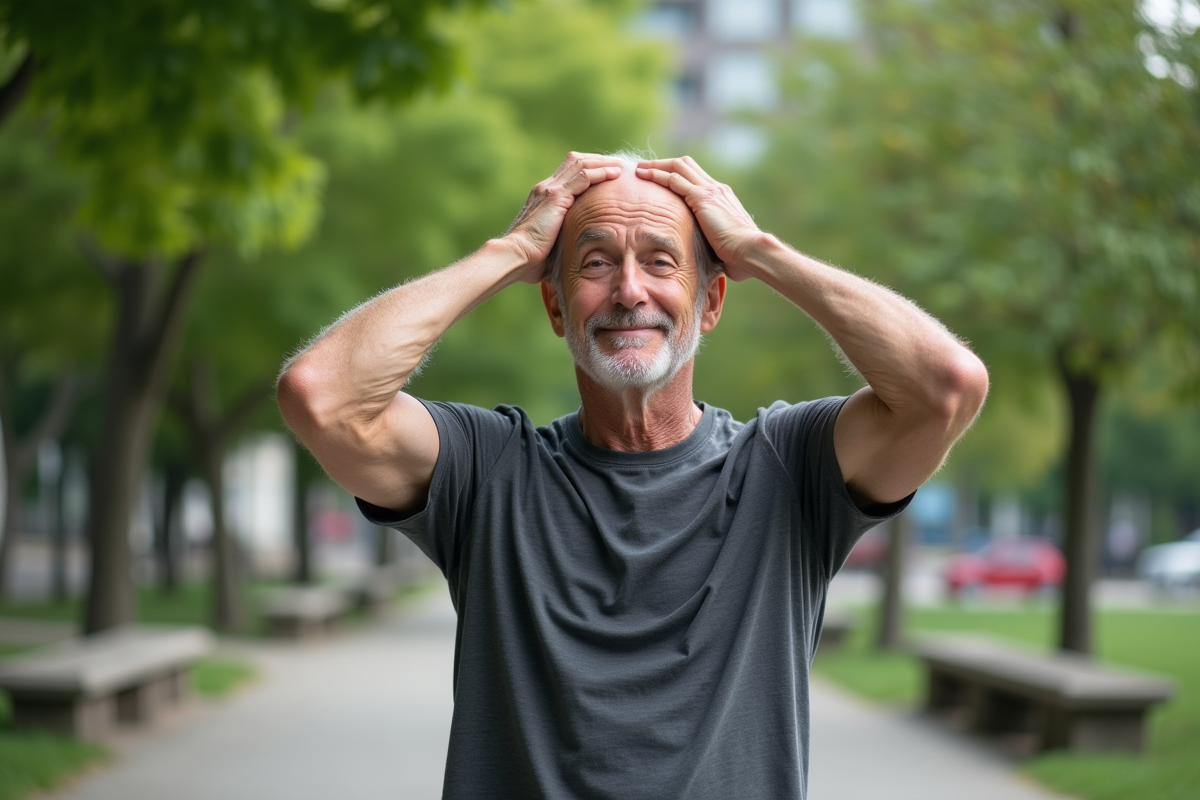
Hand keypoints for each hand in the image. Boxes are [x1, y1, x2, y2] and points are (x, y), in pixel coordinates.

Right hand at [504, 152, 625, 282]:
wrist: (515, 256)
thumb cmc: (529, 259)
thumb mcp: (550, 244)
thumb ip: (562, 239)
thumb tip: (574, 252)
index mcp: (543, 197)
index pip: (569, 173)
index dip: (589, 170)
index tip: (608, 174)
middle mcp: (546, 188)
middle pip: (575, 161)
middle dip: (598, 161)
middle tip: (618, 165)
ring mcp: (550, 189)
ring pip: (581, 164)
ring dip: (603, 163)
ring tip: (621, 166)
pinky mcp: (556, 196)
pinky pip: (583, 177)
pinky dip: (601, 172)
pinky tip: (615, 174)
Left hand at [635, 156, 762, 280]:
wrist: (750, 250)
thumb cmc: (741, 256)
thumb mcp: (724, 244)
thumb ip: (714, 242)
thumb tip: (710, 256)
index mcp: (722, 197)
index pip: (696, 177)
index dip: (676, 174)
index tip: (660, 178)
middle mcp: (716, 189)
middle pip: (686, 165)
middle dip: (664, 164)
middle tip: (645, 168)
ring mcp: (709, 191)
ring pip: (678, 167)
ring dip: (657, 166)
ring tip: (639, 169)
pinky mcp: (702, 197)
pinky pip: (675, 180)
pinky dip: (657, 175)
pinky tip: (644, 176)